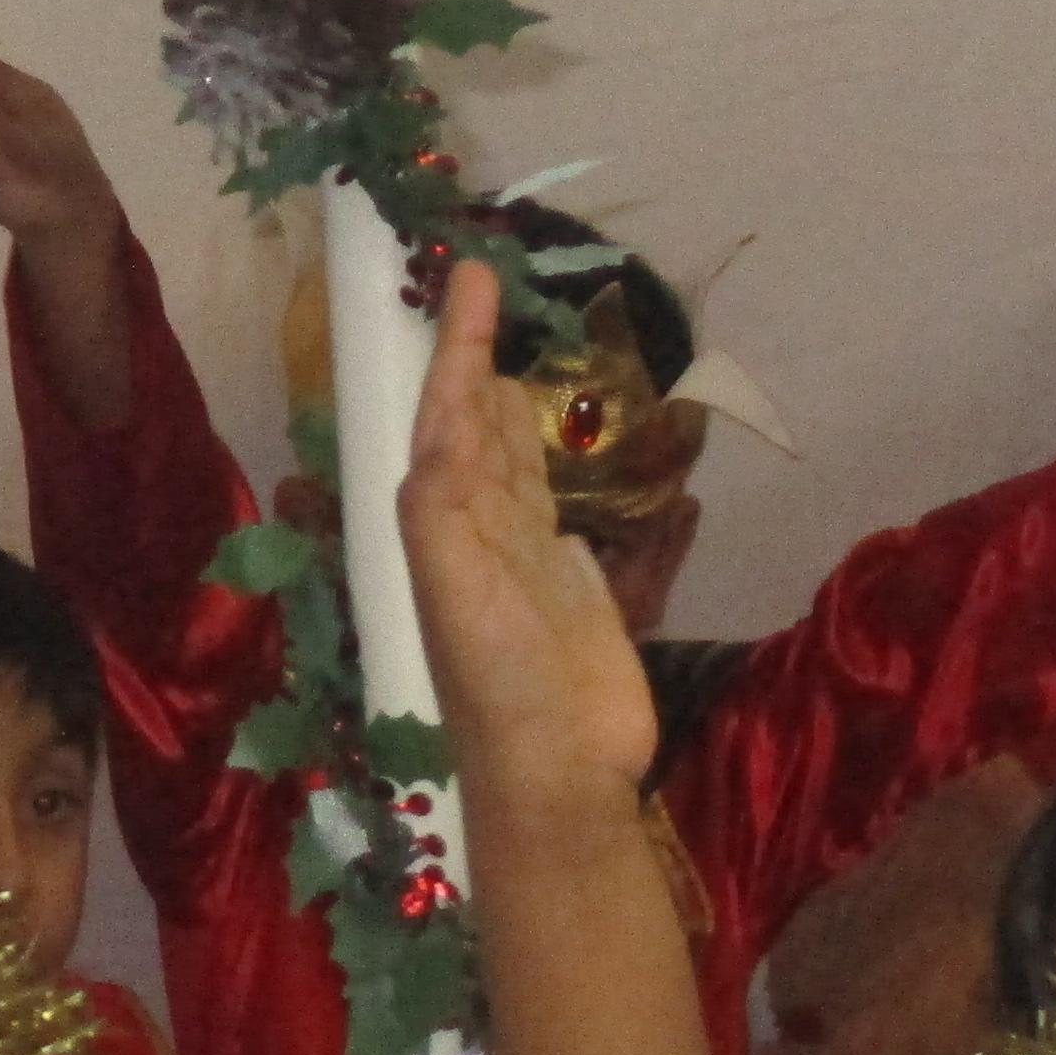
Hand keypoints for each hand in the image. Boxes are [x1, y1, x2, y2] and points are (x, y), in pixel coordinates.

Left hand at [399, 252, 654, 798]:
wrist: (556, 779)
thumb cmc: (498, 686)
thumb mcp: (454, 587)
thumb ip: (447, 503)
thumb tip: (458, 417)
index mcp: (443, 523)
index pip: (446, 414)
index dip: (456, 345)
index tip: (474, 275)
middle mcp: (483, 534)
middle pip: (478, 429)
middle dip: (479, 363)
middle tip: (495, 294)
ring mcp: (535, 564)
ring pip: (525, 466)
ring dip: (526, 410)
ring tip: (534, 356)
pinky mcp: (586, 595)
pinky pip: (590, 514)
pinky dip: (595, 476)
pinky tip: (612, 452)